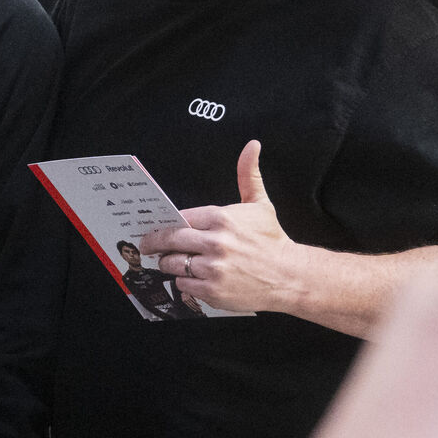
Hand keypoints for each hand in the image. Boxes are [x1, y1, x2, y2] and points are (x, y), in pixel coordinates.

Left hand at [138, 144, 300, 314]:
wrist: (289, 276)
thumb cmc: (271, 240)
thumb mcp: (260, 204)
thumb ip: (248, 174)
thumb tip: (252, 146)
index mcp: (222, 218)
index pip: (179, 218)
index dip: (167, 224)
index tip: (157, 227)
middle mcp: (216, 243)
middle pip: (169, 240)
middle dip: (154, 243)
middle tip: (148, 245)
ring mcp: (213, 268)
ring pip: (172, 264)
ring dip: (169, 263)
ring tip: (175, 262)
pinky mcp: (213, 291)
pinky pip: (183, 285)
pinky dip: (184, 282)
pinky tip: (194, 277)